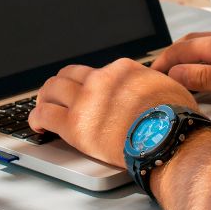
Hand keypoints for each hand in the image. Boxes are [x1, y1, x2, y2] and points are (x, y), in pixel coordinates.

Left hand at [28, 58, 197, 167]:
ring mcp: (86, 101)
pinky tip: (37, 125)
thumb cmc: (174, 119)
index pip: (96, 71)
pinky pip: (44, 114)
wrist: (168, 139)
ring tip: (42, 107)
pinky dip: (36, 118)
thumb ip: (152, 85)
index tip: (86, 93)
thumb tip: (155, 87)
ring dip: (44, 97)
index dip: (88, 83)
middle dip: (60, 85)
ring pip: (52, 89)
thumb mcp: (168, 88)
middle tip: (56, 96)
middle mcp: (100, 80)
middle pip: (69, 74)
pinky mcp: (74, 124)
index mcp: (122, 70)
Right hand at [152, 31, 210, 106]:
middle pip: (190, 43)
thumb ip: (204, 77)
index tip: (148, 76)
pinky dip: (205, 56)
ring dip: (187, 54)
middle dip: (170, 55)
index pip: (179, 50)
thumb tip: (174, 72)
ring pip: (206, 44)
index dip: (161, 63)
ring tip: (178, 68)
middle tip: (158, 72)